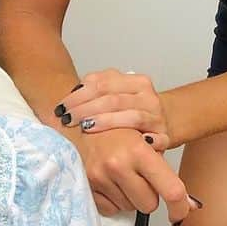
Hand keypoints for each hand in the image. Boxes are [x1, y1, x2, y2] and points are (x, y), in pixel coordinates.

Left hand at [55, 70, 170, 145]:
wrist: (165, 122)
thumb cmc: (130, 111)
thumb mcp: (114, 95)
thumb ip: (94, 93)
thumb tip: (65, 105)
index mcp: (134, 80)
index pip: (102, 82)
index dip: (78, 95)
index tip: (61, 108)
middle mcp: (147, 95)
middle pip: (113, 99)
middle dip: (86, 109)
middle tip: (67, 120)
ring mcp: (157, 115)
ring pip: (131, 116)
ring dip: (106, 122)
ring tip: (85, 128)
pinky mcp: (165, 135)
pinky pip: (155, 138)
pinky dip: (141, 140)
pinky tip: (124, 144)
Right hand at [64, 127, 198, 223]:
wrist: (75, 122)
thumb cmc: (115, 130)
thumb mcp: (144, 140)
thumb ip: (166, 170)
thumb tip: (191, 206)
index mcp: (139, 151)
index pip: (171, 190)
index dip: (180, 208)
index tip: (179, 214)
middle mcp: (118, 165)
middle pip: (149, 205)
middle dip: (148, 195)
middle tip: (139, 178)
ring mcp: (99, 176)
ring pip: (129, 207)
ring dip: (129, 196)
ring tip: (120, 175)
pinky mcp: (86, 185)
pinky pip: (110, 209)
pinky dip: (112, 200)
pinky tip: (109, 181)